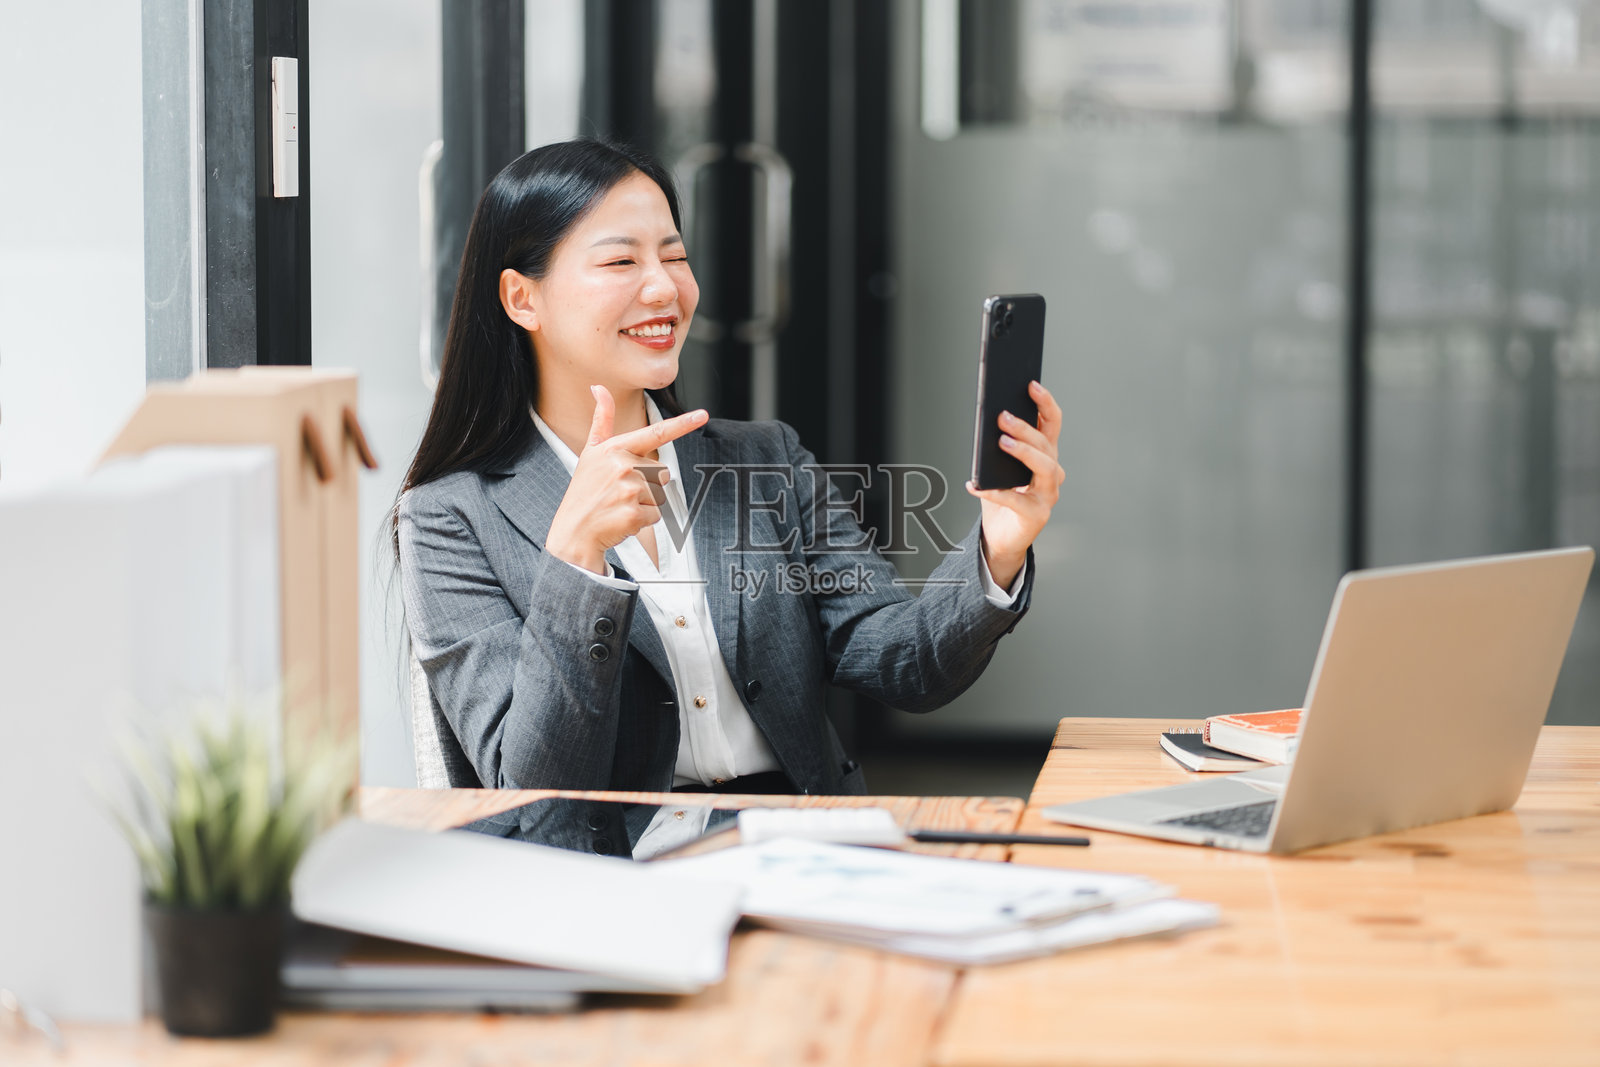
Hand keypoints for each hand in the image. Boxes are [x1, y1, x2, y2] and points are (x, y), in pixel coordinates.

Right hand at [545, 385, 707, 573]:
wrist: (574, 531)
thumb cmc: (585, 491)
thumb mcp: (590, 452)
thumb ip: (601, 420)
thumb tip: (598, 387)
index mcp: (615, 449)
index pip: (655, 433)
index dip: (682, 424)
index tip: (703, 415)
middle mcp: (623, 466)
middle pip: (662, 473)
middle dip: (648, 485)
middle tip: (620, 492)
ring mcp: (629, 491)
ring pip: (660, 495)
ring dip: (645, 504)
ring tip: (620, 505)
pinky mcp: (634, 514)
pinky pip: (656, 516)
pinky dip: (643, 521)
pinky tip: (622, 519)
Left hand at [966, 380, 1063, 589]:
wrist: (1001, 537)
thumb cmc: (1001, 497)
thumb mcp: (998, 467)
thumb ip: (997, 446)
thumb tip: (988, 420)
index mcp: (1045, 455)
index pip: (1051, 423)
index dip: (1045, 403)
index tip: (1031, 385)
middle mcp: (1052, 473)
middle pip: (1045, 444)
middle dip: (1025, 427)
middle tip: (1002, 416)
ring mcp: (1048, 495)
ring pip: (1044, 467)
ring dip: (1023, 452)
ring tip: (1001, 442)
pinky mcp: (1037, 516)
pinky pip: (1017, 501)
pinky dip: (995, 492)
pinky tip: (975, 485)